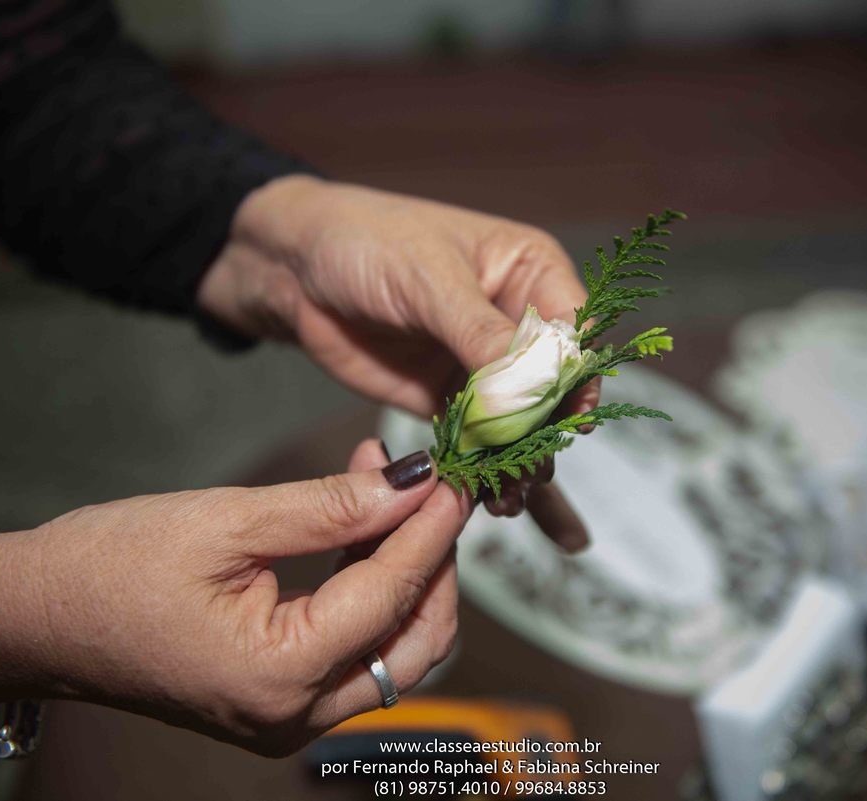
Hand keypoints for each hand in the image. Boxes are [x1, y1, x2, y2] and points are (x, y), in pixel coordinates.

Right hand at [0, 443, 464, 755]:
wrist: (33, 616)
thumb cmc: (110, 566)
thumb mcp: (226, 522)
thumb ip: (330, 507)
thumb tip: (413, 482)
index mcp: (279, 675)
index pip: (390, 595)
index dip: (429, 529)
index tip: (454, 474)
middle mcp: (294, 716)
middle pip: (414, 644)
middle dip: (433, 563)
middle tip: (427, 487)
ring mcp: (287, 718)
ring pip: (393, 653)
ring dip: (405, 573)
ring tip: (387, 487)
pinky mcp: (278, 702)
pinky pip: (353, 653)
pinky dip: (369, 593)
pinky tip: (360, 525)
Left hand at [198, 177, 594, 548]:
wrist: (291, 267)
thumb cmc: (364, 240)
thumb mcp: (429, 279)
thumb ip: (482, 336)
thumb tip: (531, 389)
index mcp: (530, 271)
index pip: (574, 333)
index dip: (575, 379)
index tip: (565, 422)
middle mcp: (516, 321)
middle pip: (553, 387)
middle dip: (546, 432)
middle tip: (529, 471)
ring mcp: (483, 365)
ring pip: (521, 422)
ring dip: (519, 460)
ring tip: (507, 495)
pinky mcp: (448, 399)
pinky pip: (480, 441)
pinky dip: (486, 470)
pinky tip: (494, 500)